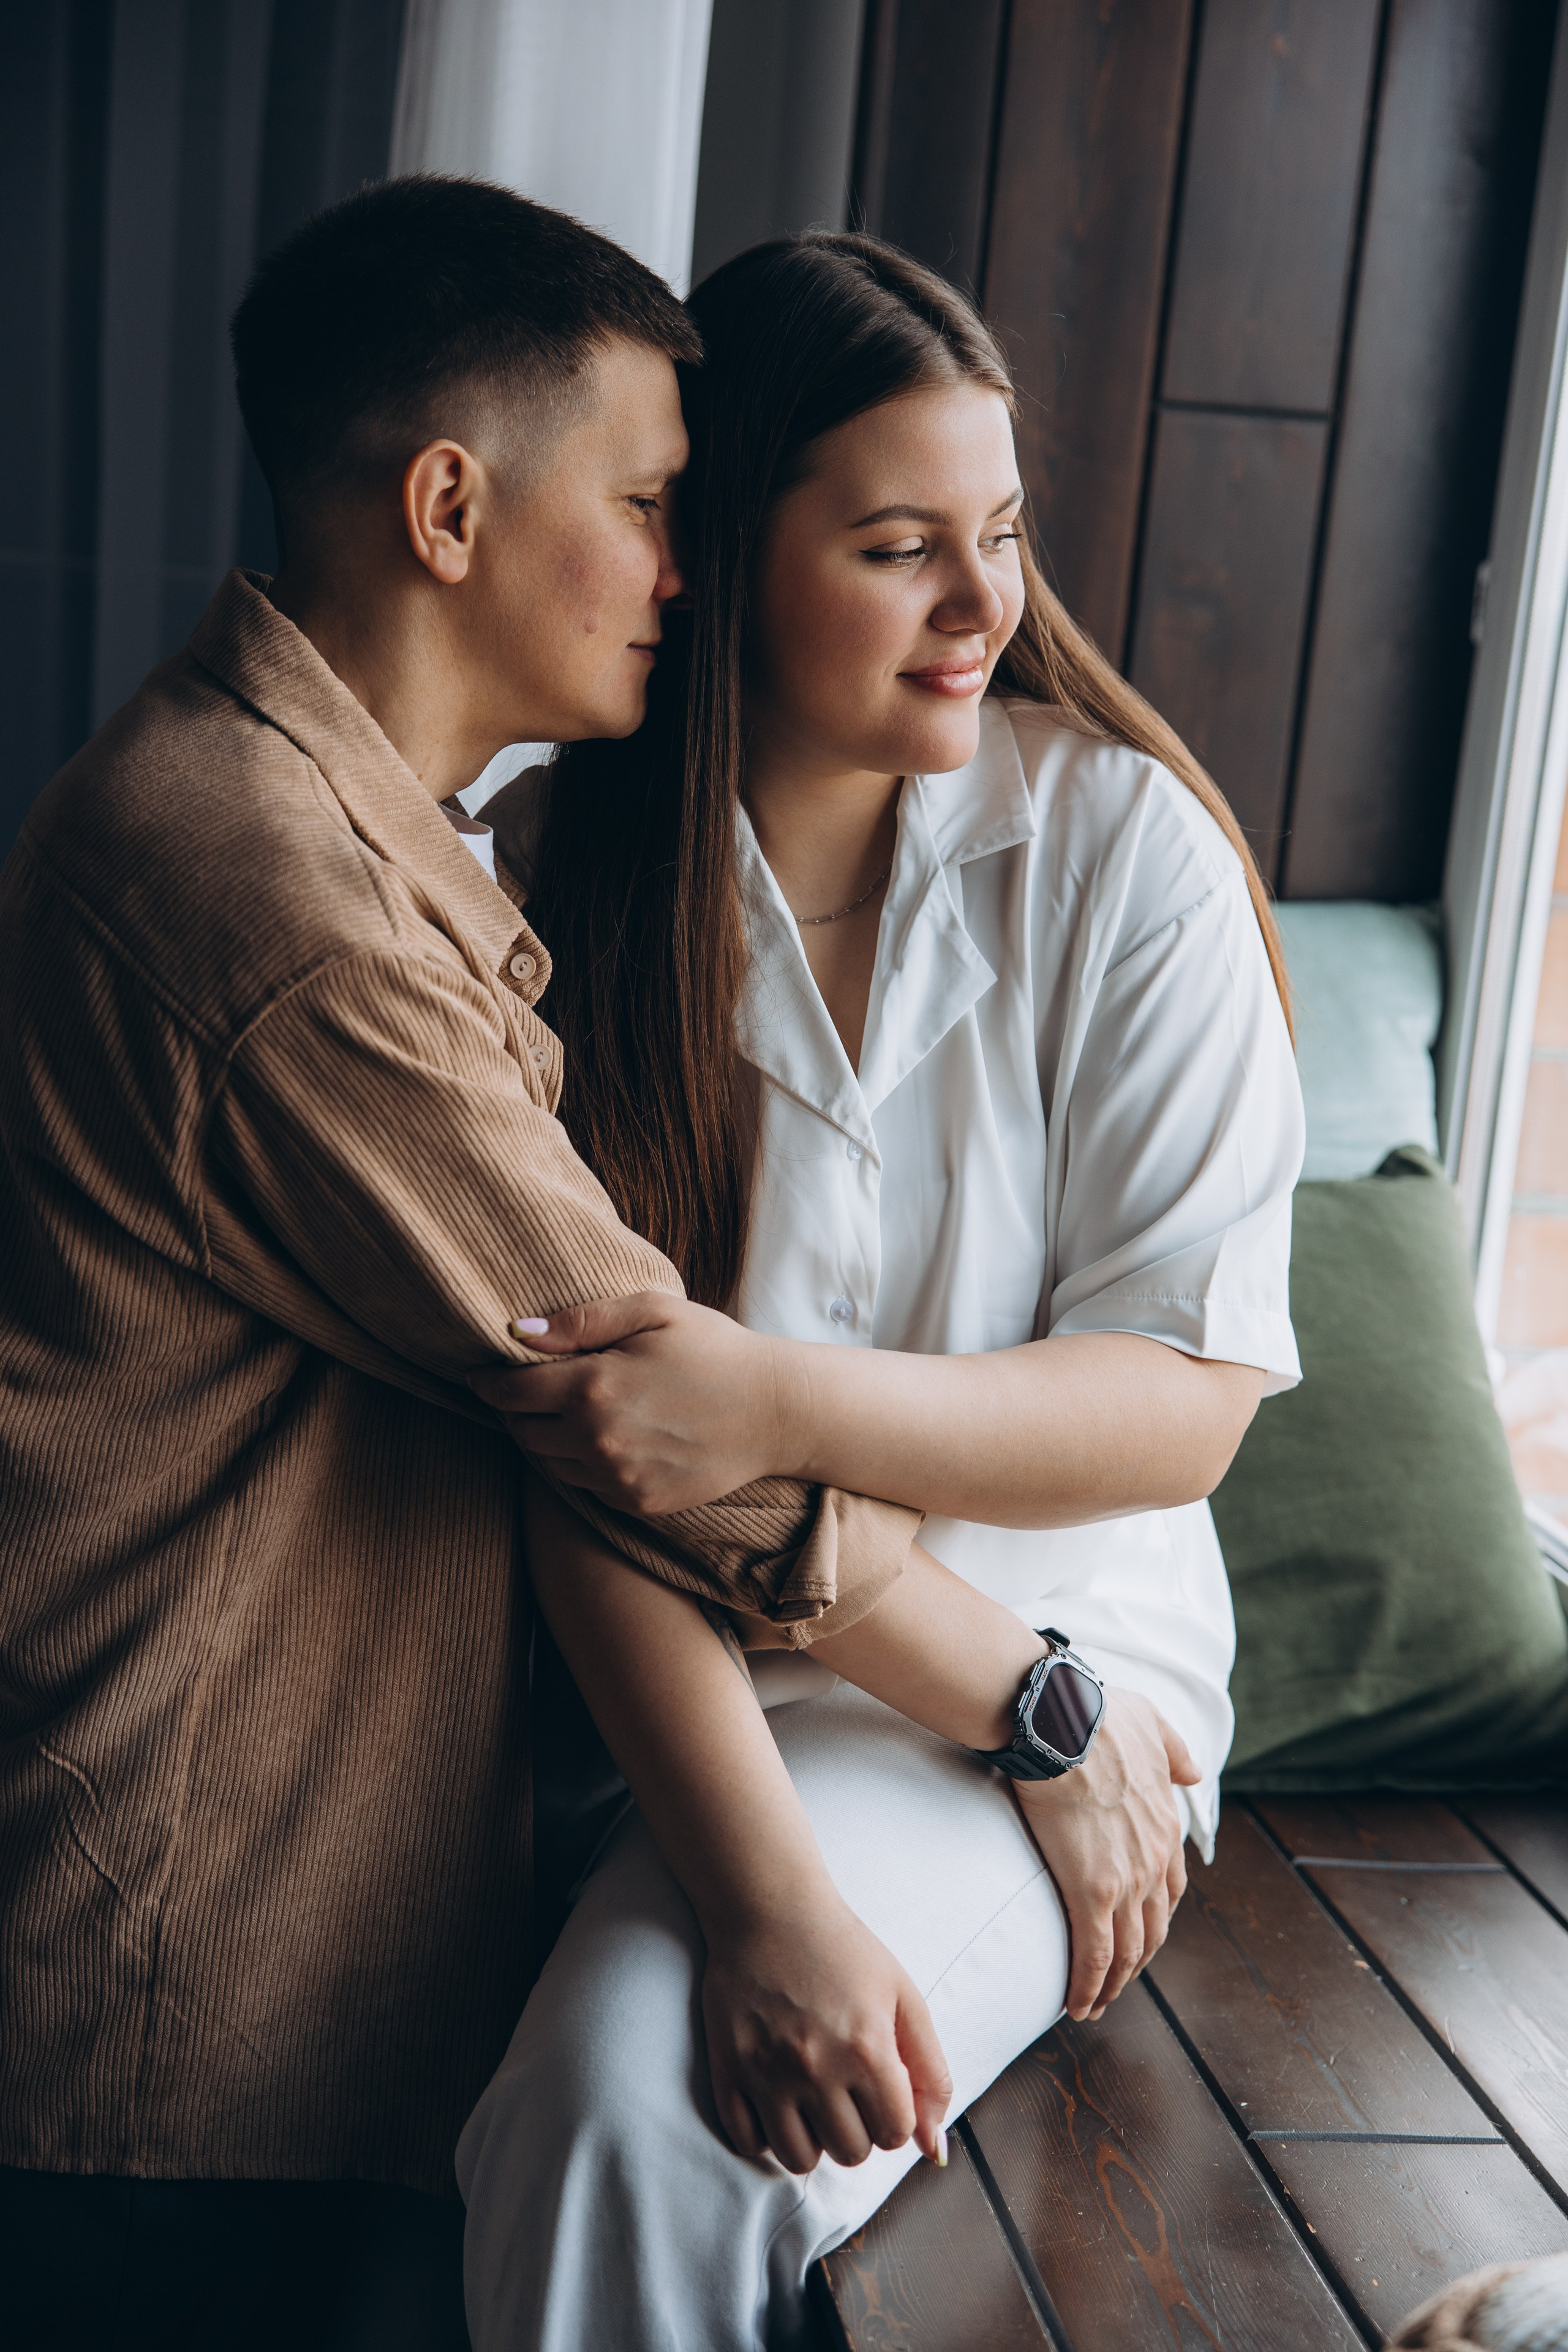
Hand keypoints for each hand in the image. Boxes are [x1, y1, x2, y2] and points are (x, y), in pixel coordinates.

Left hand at [469, 1292, 803, 1512]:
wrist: (776, 1412)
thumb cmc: (715, 1350)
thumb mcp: (652, 1312)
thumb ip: (580, 1321)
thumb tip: (518, 1333)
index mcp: (592, 1387)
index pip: (510, 1392)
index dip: (488, 1382)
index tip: (479, 1374)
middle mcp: (596, 1439)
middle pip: (522, 1431)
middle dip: (516, 1409)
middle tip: (526, 1390)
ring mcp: (616, 1477)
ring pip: (548, 1463)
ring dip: (545, 1439)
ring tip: (563, 1414)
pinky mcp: (636, 1502)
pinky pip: (584, 1486)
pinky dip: (580, 1464)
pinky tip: (603, 1439)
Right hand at [701, 1887, 951, 2175]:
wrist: (770, 1908)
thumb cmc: (843, 1950)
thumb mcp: (904, 1997)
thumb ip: (931, 2074)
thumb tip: (934, 2150)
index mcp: (867, 2050)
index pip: (894, 2135)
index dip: (893, 2116)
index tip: (881, 2088)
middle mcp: (817, 2068)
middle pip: (850, 2153)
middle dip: (857, 2129)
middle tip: (846, 2089)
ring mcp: (767, 2072)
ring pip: (798, 2159)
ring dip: (813, 2139)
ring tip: (812, 2100)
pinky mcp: (728, 2069)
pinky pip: (747, 2142)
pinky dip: (764, 2134)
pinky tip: (775, 2100)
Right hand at [1013, 1688, 1197, 2022]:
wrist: (1063, 1723)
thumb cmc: (1098, 1716)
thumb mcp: (1154, 1724)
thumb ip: (1176, 1752)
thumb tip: (1193, 1773)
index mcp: (1167, 1827)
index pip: (1170, 1890)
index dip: (1155, 1918)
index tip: (1139, 1933)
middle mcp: (1155, 1862)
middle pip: (1153, 1930)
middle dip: (1137, 1961)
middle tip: (1117, 1982)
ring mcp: (1127, 1881)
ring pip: (1127, 1951)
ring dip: (1113, 1985)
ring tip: (1094, 2004)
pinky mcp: (1092, 1892)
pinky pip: (1095, 1955)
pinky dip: (1089, 1985)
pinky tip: (1077, 2003)